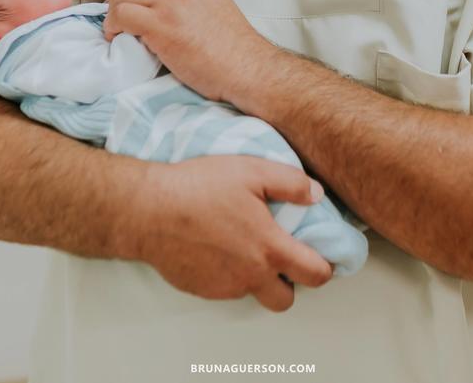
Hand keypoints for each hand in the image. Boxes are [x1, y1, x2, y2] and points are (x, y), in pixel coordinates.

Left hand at [103, 0, 275, 103]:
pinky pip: (120, 15)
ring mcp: (170, 1)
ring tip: (120, 27)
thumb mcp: (213, 1)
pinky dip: (112, 27)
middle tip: (124, 14)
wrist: (245, 67)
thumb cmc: (232, 46)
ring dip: (114, 12)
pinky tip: (118, 36)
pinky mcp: (160, 25)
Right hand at [126, 156, 333, 311]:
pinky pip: (224, 289)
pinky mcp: (200, 289)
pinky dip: (227, 274)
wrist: (147, 209)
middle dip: (289, 283)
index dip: (325, 268)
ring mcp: (224, 286)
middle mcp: (250, 275)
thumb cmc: (197, 188)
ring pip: (252, 292)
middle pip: (285, 300)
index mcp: (269, 248)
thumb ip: (291, 183)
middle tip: (280, 258)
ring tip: (241, 245)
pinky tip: (215, 247)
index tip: (321, 256)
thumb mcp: (252, 170)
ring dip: (255, 277)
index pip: (315, 275)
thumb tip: (316, 194)